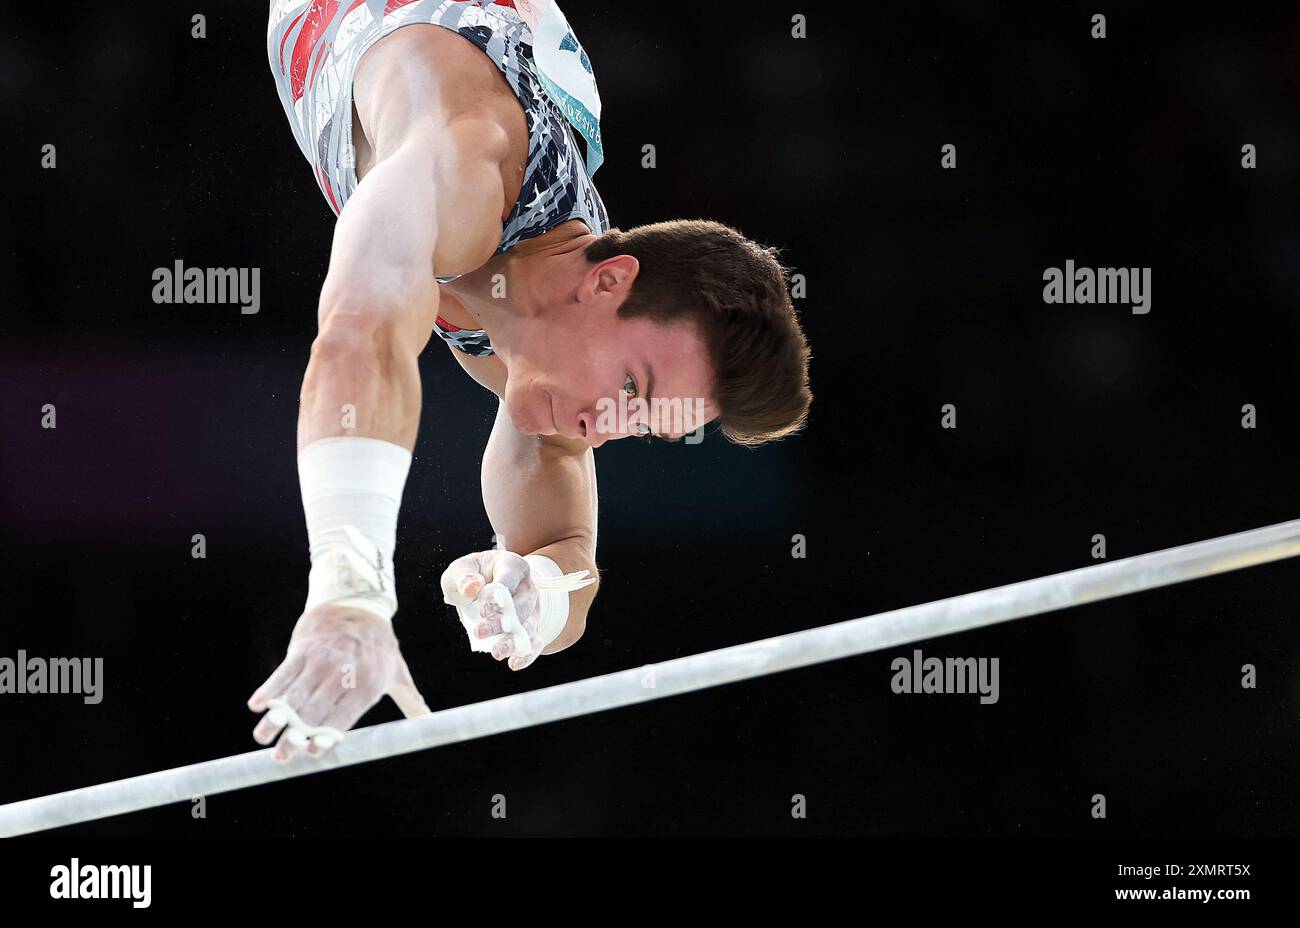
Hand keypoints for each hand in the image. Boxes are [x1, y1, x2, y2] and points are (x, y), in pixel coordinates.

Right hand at [246, 604, 428, 760]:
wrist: (358, 602)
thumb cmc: (379, 644)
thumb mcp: (397, 670)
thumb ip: (409, 697)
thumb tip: (426, 719)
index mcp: (367, 684)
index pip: (344, 716)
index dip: (326, 735)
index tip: (312, 752)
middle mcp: (343, 674)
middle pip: (316, 710)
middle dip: (296, 735)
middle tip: (281, 756)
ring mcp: (321, 660)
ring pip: (295, 694)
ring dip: (276, 718)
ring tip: (262, 737)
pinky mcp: (303, 648)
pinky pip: (283, 672)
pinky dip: (268, 689)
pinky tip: (256, 705)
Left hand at [441, 549, 543, 670]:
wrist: (483, 586)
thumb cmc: (471, 575)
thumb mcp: (460, 570)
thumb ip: (463, 577)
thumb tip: (472, 587)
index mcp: (513, 566)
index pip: (510, 578)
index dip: (498, 593)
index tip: (483, 608)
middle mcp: (527, 587)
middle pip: (520, 606)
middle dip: (501, 622)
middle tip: (479, 632)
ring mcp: (531, 609)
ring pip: (528, 627)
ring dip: (512, 641)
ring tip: (496, 653)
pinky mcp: (530, 628)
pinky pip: (535, 643)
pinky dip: (527, 655)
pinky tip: (514, 664)